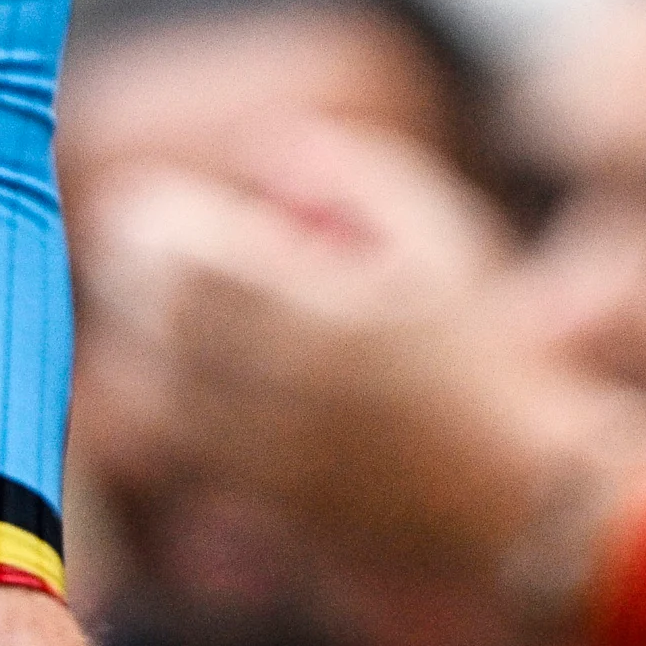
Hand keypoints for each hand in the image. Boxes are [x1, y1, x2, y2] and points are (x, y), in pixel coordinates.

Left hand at [83, 120, 645, 645]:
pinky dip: (147, 406)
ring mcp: (269, 452)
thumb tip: (269, 142)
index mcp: (326, 309)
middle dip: (127, 272)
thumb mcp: (439, 238)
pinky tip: (163, 375)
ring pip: (149, 391)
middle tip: (125, 243)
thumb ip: (354, 173)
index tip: (143, 198)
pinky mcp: (263, 503)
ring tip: (139, 306)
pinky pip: (171, 453)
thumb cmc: (483, 351)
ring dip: (129, 338)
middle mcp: (286, 384)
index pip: (192, 255)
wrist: (520, 492)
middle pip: (158, 318)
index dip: (150, 221)